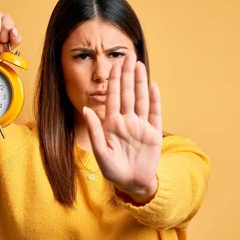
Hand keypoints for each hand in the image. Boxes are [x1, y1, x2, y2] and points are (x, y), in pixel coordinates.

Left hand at [82, 52, 162, 203]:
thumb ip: (94, 130)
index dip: (114, 81)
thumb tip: (86, 109)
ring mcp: (140, 126)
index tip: (114, 64)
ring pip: (140, 99)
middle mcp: (127, 121)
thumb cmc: (114, 170)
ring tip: (139, 65)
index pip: (112, 97)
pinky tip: (152, 86)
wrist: (132, 184)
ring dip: (140, 82)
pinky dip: (154, 100)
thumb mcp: (101, 151)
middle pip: (127, 93)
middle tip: (128, 55)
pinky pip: (154, 113)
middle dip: (127, 75)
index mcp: (112, 124)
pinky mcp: (153, 133)